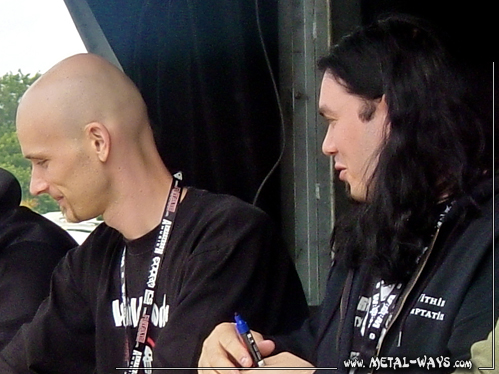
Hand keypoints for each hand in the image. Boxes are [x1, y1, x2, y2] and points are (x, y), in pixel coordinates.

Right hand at [198, 322, 314, 373]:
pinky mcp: (203, 369)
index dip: (238, 351)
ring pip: (210, 368)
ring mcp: (205, 357)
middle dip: (228, 367)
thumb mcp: (249, 339)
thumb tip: (268, 345)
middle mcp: (211, 343)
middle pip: (216, 356)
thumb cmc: (240, 342)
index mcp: (222, 332)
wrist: (228, 348)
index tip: (248, 361)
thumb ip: (257, 343)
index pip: (228, 339)